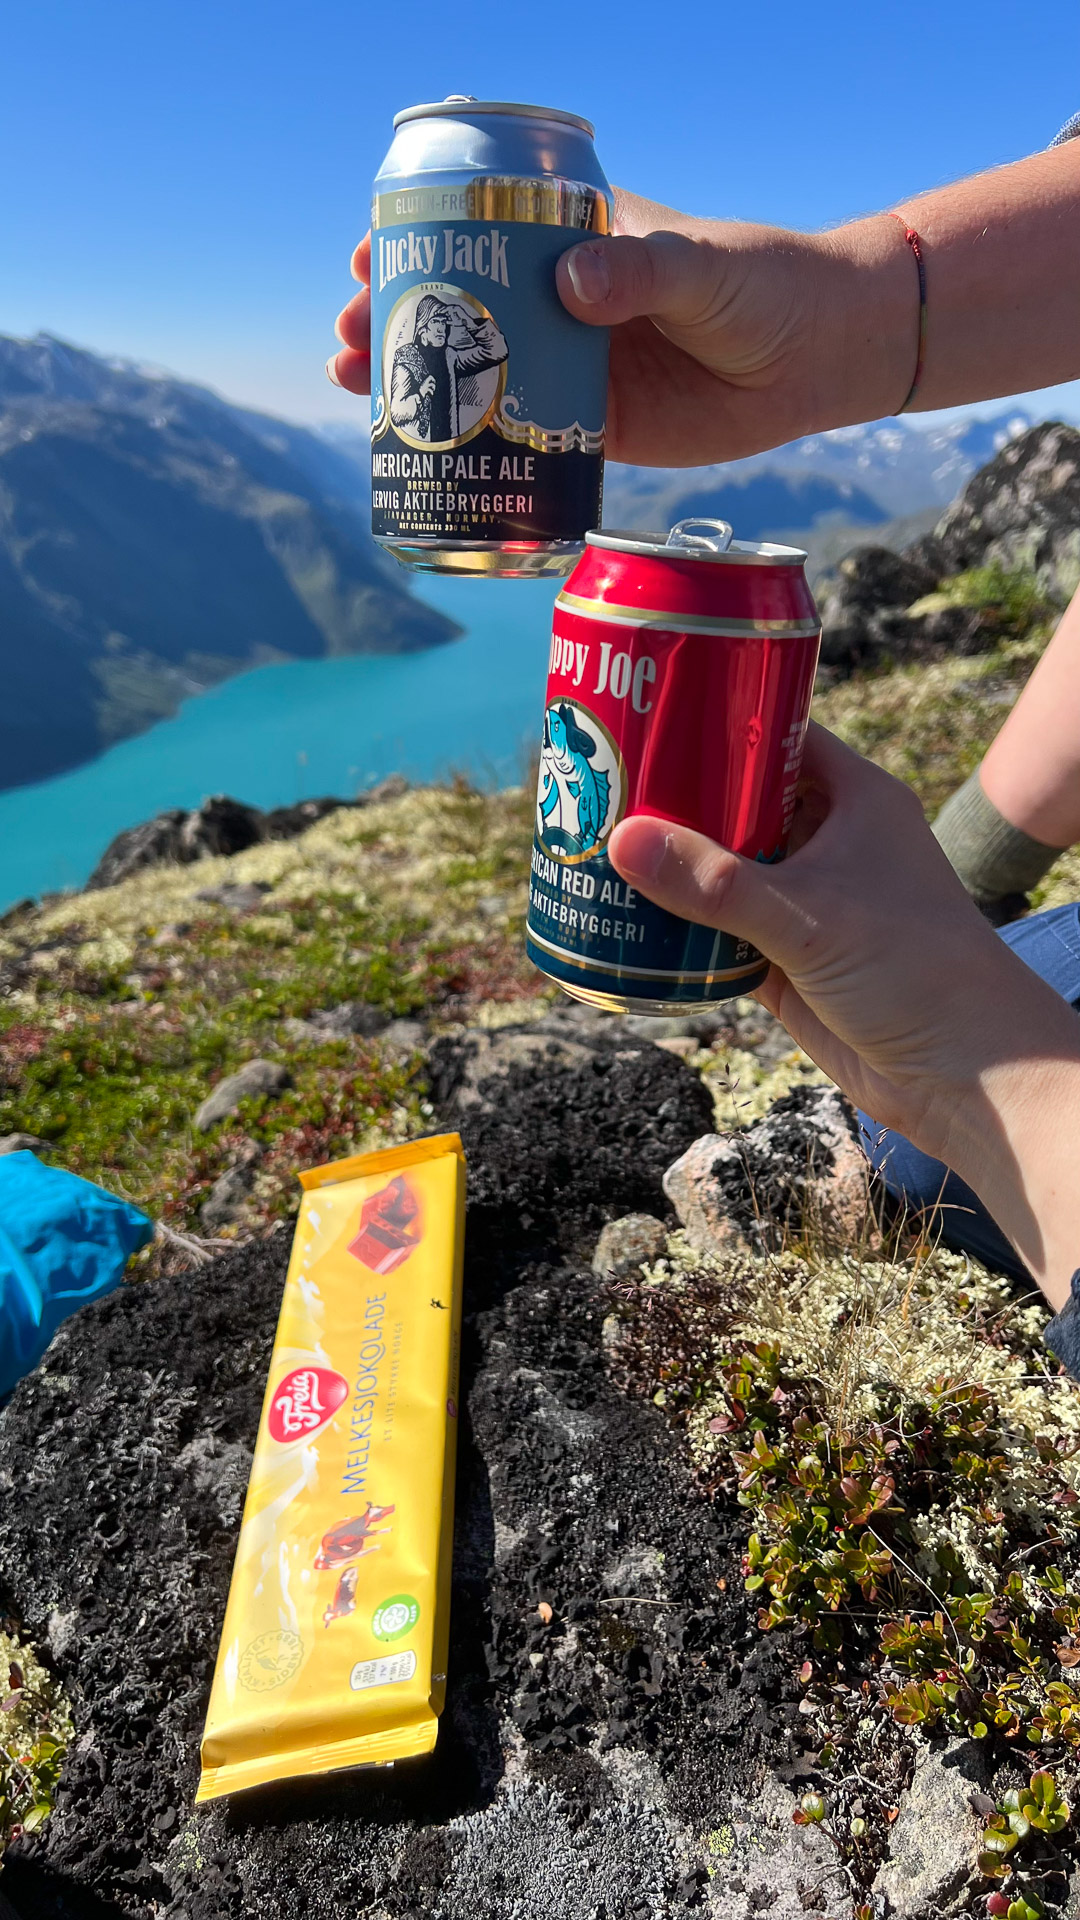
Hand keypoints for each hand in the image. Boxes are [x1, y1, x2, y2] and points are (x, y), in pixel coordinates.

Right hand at [327, 210, 909, 453]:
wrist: (821, 358)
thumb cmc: (766, 285)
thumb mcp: (701, 265)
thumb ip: (640, 271)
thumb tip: (573, 283)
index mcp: (578, 240)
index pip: (479, 232)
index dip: (417, 243)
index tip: (367, 257)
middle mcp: (564, 303)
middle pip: (460, 309)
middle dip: (395, 321)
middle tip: (346, 340)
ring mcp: (575, 368)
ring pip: (478, 376)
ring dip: (417, 386)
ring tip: (360, 392)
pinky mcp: (597, 430)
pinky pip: (522, 439)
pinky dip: (474, 448)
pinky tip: (427, 457)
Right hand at [608, 724, 1079, 1300]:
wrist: (965, 1074)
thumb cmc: (915, 970)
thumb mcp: (808, 916)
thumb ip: (714, 883)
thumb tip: (622, 840)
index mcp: (852, 799)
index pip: (775, 734)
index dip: (715, 721)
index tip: (648, 713)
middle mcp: (830, 842)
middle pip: (737, 803)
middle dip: (675, 798)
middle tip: (599, 782)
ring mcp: (807, 903)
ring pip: (725, 870)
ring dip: (672, 867)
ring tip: (594, 842)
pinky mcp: (789, 961)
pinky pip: (721, 933)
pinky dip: (680, 929)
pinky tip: (625, 917)